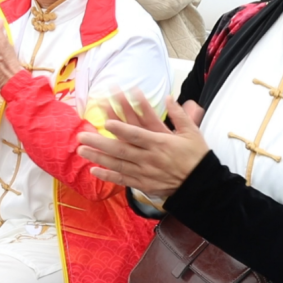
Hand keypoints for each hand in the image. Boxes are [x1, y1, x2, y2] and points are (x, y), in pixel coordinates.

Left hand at [78, 91, 210, 198]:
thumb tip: (168, 97)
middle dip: (99, 143)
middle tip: (81, 136)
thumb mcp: (192, 132)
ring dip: (98, 157)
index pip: (137, 135)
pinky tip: (94, 170)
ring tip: (81, 151)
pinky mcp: (144, 184)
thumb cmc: (197, 157)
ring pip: (117, 165)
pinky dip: (108, 176)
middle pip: (120, 150)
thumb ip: (179, 115)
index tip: (106, 122)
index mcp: (160, 144)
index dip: (121, 128)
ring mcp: (145, 173)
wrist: (202, 185)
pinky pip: (122, 180)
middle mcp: (150, 159)